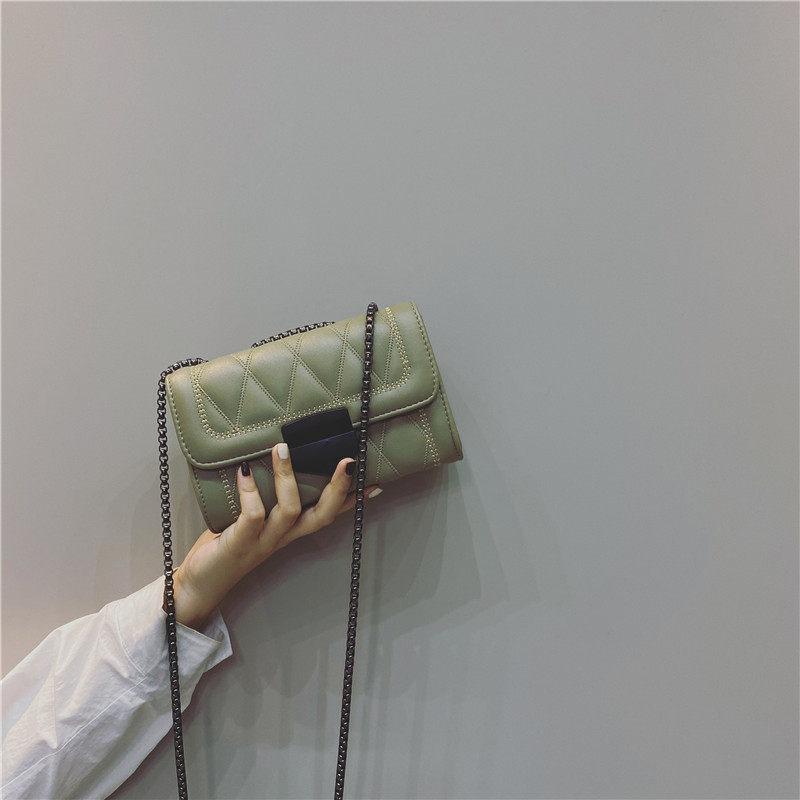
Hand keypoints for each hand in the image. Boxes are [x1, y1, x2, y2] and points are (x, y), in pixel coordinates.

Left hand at [165, 443, 380, 630]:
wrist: (199, 583)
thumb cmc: (224, 545)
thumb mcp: (251, 520)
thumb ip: (262, 496)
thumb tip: (263, 456)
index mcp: (289, 531)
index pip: (328, 514)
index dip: (352, 500)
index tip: (374, 482)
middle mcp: (283, 537)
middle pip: (322, 515)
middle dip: (338, 489)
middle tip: (349, 461)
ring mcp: (263, 541)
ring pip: (290, 510)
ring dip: (289, 478)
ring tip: (283, 448)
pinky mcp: (241, 543)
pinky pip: (253, 515)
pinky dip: (250, 491)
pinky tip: (245, 471)